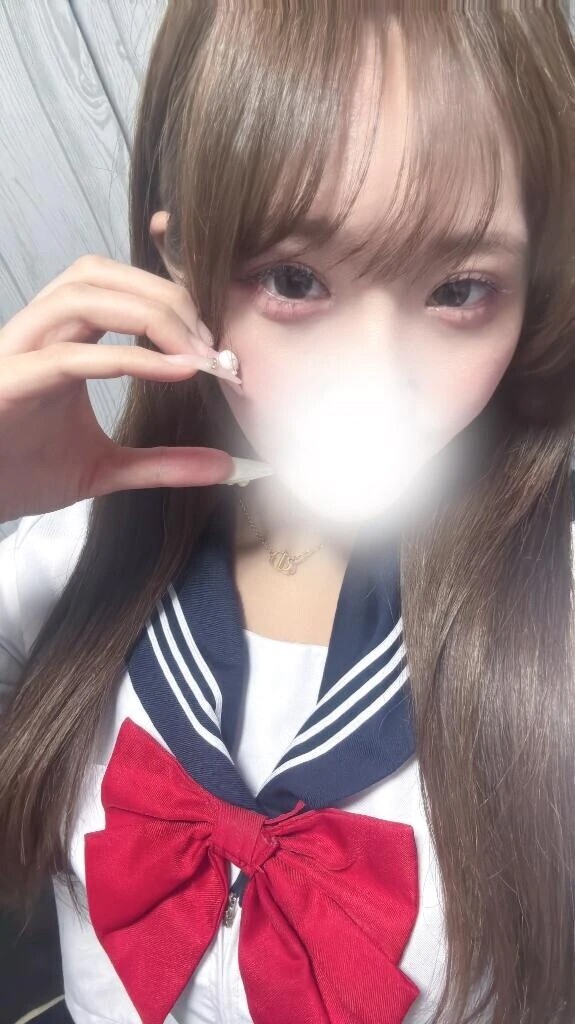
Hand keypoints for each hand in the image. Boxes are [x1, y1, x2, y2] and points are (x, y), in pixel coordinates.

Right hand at [0, 254, 239, 521]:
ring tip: (195, 354)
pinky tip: (174, 373)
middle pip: (99, 275)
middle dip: (164, 296)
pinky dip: (128, 358)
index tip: (215, 346)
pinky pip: (69, 355)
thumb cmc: (22, 475)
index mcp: (60, 341)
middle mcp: (37, 335)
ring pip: (80, 295)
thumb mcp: (107, 469)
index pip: (113, 287)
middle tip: (211, 344)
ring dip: (148, 314)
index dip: (168, 300)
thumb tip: (225, 468)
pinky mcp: (8, 382)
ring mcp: (18, 353)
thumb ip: (163, 464)